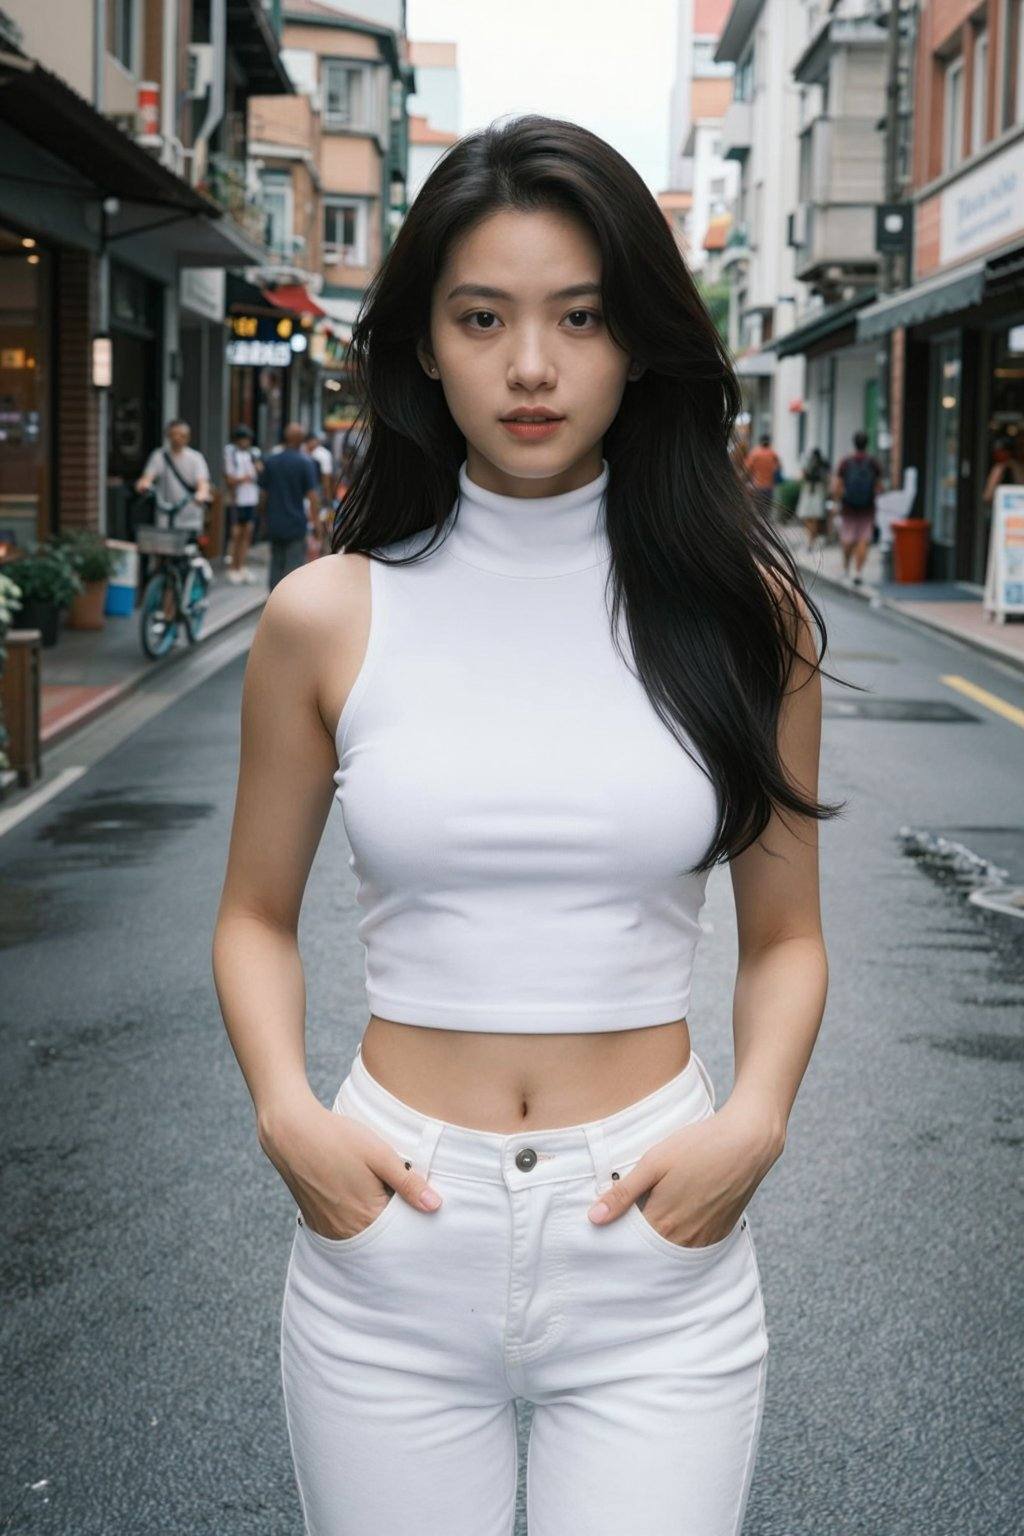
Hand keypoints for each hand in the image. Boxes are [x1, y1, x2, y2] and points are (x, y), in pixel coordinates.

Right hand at [258, 1092, 442, 1238]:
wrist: (291, 1132)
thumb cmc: (337, 1139)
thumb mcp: (380, 1155)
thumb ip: (408, 1183)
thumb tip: (435, 1206)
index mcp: (367, 1217)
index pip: (401, 1230)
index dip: (410, 1212)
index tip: (413, 1195)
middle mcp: (346, 1231)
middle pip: (381, 1234)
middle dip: (392, 1217)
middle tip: (392, 1187)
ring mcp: (328, 1228)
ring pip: (361, 1231)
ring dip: (371, 1216)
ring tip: (371, 1186)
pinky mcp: (314, 1221)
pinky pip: (342, 1228)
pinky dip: (353, 1217)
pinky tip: (353, 1191)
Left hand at [586, 1099, 782, 1247]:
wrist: (748, 1141)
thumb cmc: (699, 1146)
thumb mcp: (654, 1162)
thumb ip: (623, 1193)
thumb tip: (594, 1218)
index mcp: (662, 1223)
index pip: (630, 1239)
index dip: (618, 1228)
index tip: (612, 1217)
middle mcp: (684, 1238)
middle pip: (651, 1247)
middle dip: (638, 1235)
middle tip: (633, 1211)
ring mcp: (706, 1237)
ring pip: (673, 1246)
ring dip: (662, 1234)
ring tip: (659, 1206)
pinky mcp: (722, 1230)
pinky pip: (695, 1242)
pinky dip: (683, 1234)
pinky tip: (682, 1210)